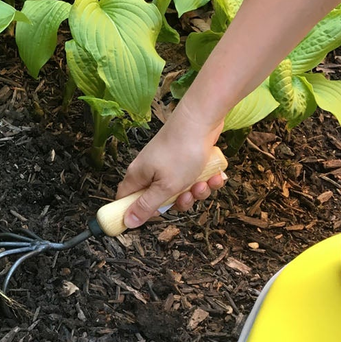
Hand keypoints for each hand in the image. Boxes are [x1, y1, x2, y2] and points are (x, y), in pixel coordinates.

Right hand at [116, 113, 226, 228]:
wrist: (202, 119)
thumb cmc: (182, 151)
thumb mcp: (165, 187)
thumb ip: (146, 206)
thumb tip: (128, 222)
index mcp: (139, 176)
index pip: (126, 200)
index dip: (137, 212)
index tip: (154, 217)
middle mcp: (151, 170)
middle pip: (159, 199)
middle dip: (178, 202)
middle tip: (187, 195)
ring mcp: (168, 164)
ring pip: (180, 190)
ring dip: (195, 191)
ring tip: (204, 182)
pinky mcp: (184, 159)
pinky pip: (192, 178)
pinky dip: (204, 179)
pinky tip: (214, 175)